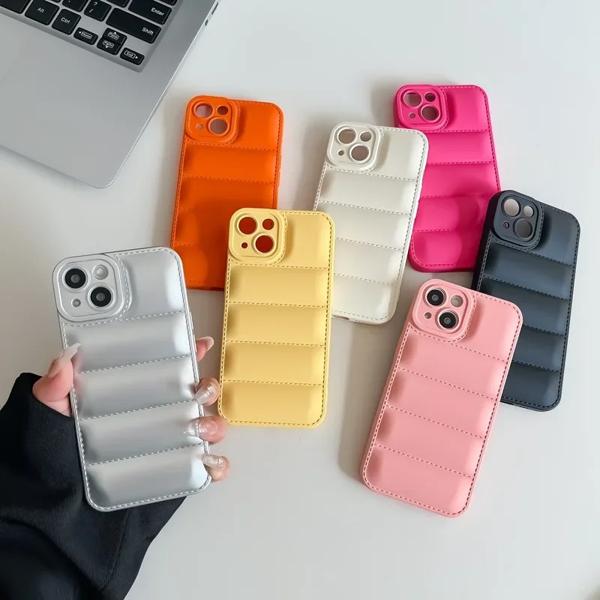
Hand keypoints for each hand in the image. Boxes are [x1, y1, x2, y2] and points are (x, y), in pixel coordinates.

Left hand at [32, 337, 228, 480]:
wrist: (60, 513)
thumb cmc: (56, 459)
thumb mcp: (50, 417)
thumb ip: (54, 389)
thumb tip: (65, 359)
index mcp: (138, 396)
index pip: (169, 367)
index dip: (188, 351)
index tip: (199, 342)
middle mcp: (160, 417)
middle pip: (198, 394)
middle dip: (208, 388)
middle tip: (198, 391)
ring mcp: (173, 445)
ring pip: (210, 426)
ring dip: (214, 424)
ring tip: (198, 429)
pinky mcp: (180, 474)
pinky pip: (210, 468)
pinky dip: (219, 465)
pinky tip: (210, 461)